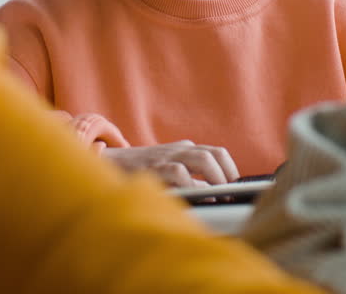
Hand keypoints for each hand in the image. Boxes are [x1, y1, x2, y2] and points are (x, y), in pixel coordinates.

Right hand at [101, 140, 239, 187]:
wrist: (109, 163)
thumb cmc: (143, 170)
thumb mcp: (170, 168)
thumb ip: (191, 176)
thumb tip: (217, 194)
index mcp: (185, 149)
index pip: (217, 152)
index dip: (230, 169)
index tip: (235, 187)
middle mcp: (179, 150)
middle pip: (214, 153)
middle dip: (227, 174)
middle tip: (229, 193)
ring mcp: (167, 157)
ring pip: (202, 158)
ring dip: (215, 177)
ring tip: (219, 195)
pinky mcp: (154, 167)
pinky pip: (179, 172)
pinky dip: (191, 184)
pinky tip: (195, 196)